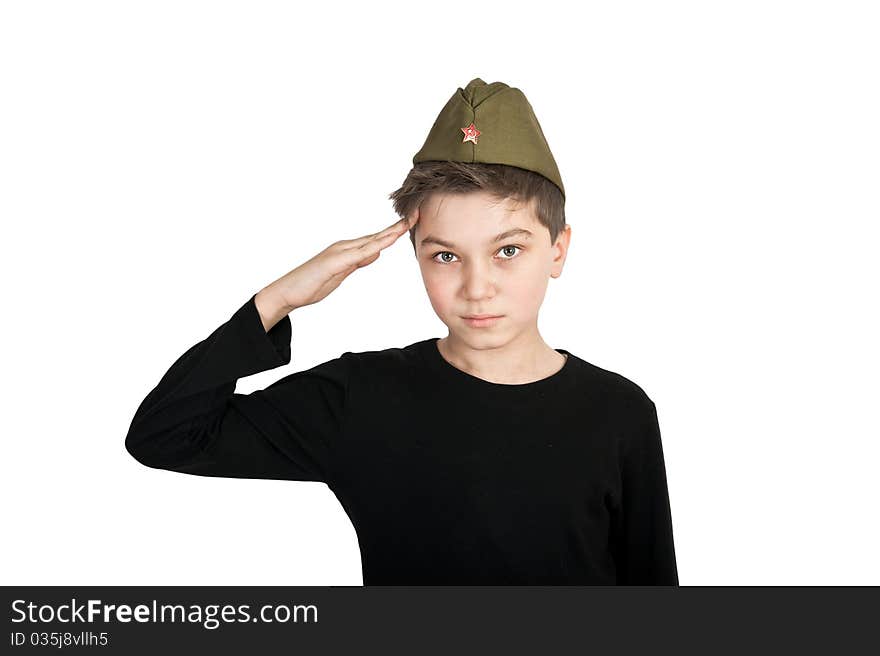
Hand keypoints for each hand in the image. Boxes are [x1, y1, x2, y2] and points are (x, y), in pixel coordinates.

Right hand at [266, 208, 419, 310]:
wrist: (287, 292)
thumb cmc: (312, 284)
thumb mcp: (342, 273)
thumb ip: (358, 261)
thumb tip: (376, 252)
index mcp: (348, 250)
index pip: (377, 239)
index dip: (395, 231)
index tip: (412, 223)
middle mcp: (345, 247)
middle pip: (377, 236)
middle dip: (398, 227)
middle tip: (417, 214)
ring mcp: (338, 253)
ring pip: (370, 241)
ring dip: (389, 233)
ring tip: (407, 224)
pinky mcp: (333, 263)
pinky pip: (356, 255)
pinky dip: (371, 248)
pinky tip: (383, 244)